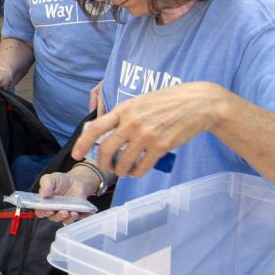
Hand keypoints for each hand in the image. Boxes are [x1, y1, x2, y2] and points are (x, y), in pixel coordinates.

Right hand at [34, 172, 94, 224]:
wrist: (75, 181)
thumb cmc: (60, 181)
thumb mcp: (50, 178)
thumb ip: (45, 184)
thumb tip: (43, 193)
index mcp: (45, 204)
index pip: (41, 212)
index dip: (44, 212)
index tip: (49, 210)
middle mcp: (54, 211)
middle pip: (54, 218)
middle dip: (59, 216)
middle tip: (64, 212)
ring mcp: (66, 213)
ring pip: (66, 220)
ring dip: (70, 218)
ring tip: (73, 212)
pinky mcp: (77, 213)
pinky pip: (81, 217)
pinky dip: (85, 216)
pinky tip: (89, 213)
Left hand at [72, 81, 226, 177]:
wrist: (198, 103)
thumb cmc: (168, 101)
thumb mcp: (141, 102)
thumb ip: (124, 116)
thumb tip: (106, 132)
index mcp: (124, 109)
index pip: (95, 128)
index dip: (82, 143)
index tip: (76, 155)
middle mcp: (132, 122)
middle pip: (106, 150)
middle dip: (103, 163)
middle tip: (107, 167)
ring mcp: (146, 135)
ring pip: (123, 162)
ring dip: (121, 171)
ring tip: (124, 170)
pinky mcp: (161, 146)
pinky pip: (142, 167)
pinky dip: (137, 172)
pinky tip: (138, 171)